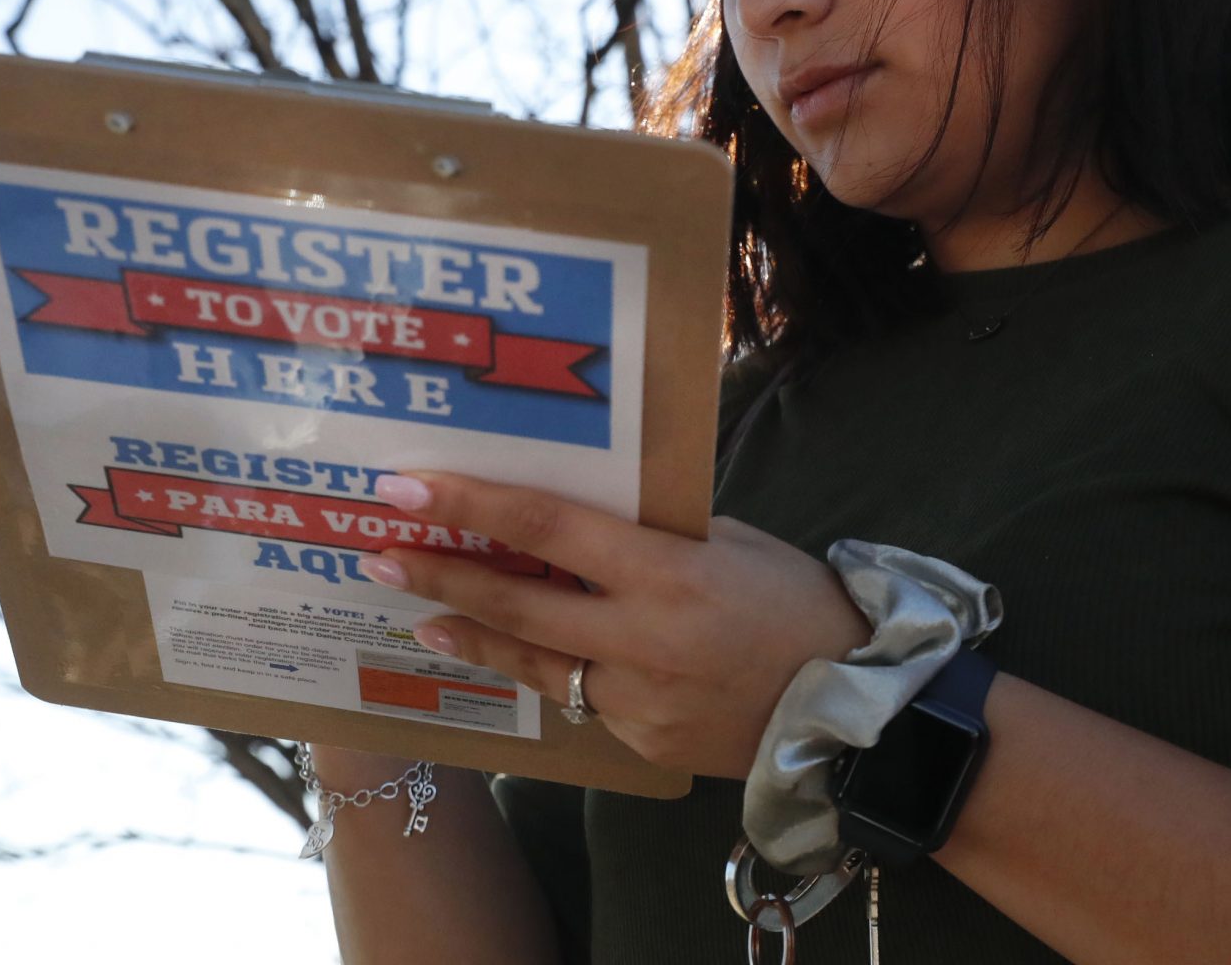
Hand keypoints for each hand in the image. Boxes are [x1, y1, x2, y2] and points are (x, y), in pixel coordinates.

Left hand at [359, 471, 870, 779]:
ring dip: (470, 632)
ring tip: (420, 612)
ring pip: (532, 661)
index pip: (546, 527)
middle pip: (515, 601)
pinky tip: (523, 653)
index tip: (407, 488)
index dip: (471, 505)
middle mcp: (640, 638)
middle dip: (439, 574)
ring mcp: (635, 698)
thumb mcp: (725, 542)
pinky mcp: (639, 742)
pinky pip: (582, 697)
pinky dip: (552, 671)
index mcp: (666, 571)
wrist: (851, 708)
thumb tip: (578, 518)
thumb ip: (650, 534)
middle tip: (379, 553)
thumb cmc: (793, 600)